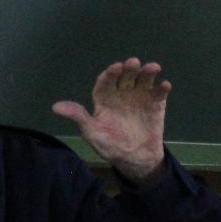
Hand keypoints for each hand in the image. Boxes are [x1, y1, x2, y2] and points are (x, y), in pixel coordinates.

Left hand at [53, 59, 170, 183]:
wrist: (135, 159)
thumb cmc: (110, 145)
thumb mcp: (92, 133)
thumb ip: (79, 117)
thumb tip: (55, 107)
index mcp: (105, 98)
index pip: (105, 82)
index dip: (110, 74)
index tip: (115, 68)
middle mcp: (121, 93)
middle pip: (124, 77)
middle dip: (129, 69)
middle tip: (133, 63)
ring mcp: (139, 96)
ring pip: (142, 80)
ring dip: (147, 73)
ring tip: (153, 68)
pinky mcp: (155, 103)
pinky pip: (158, 93)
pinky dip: (162, 88)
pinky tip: (165, 85)